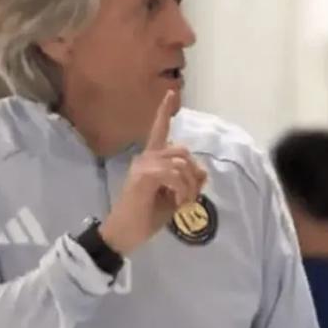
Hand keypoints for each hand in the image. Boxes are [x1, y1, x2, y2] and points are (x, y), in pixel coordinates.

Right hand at [98, 90, 207, 253]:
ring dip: (190, 185)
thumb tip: (203, 172)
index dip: (164, 112)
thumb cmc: (145, 217)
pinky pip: (174, 174)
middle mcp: (145, 158)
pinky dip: (182, 189)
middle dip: (194, 173)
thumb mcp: (174, 198)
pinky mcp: (143, 176)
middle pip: (182, 150)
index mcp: (150, 160)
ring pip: (181, 162)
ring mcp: (143, 165)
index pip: (158, 130)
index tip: (171, 92)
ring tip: (184, 202)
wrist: (124, 234)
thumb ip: (187, 182)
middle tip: (191, 197)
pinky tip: (178, 203)